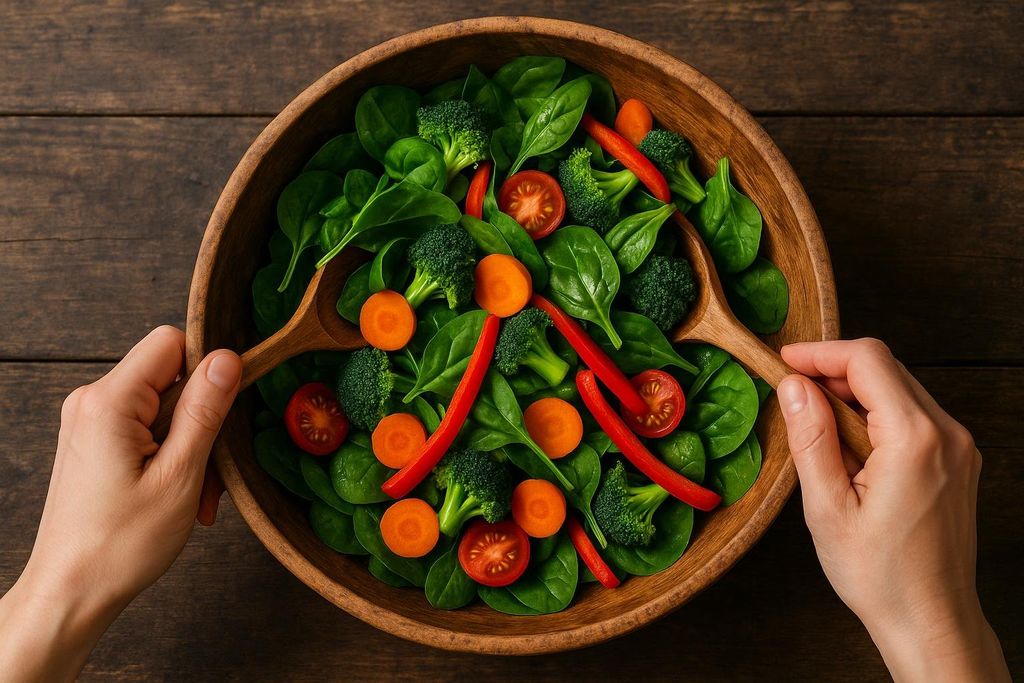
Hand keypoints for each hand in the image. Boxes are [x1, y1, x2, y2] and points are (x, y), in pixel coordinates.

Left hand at [0, 326, 240, 681]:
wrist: (70, 593)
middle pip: (171, 377)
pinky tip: (178, 494)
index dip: (207, 369)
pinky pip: (147, 428)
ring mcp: (90, 422)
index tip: (224, 411)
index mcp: (108, 402)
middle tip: (210, 474)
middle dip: (202, 421)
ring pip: (164, 407)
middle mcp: (92, 402)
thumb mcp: (179, 475)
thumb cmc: (119, 545)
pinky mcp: (95, 442)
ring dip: (190, 446)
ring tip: (195, 494)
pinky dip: (171, 456)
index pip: (170, 343)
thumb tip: (227, 358)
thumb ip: (204, 410)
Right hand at [777, 339, 1008, 681]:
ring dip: (854, 395)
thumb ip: (811, 439)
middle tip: (793, 396)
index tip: (785, 362)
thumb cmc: (879, 575)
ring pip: (900, 389)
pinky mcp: (958, 461)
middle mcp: (947, 434)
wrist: (931, 620)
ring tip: (818, 431)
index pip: (868, 360)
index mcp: (915, 439)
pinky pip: (913, 416)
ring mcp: (958, 447)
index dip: (820, 353)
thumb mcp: (827, 508)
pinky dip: (876, 416)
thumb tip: (793, 387)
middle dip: (834, 372)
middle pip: (885, 369)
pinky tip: (850, 449)